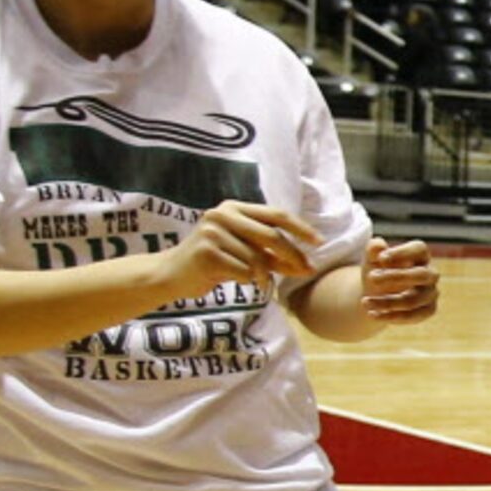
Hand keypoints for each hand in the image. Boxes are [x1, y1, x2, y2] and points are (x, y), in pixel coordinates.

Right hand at [162, 201, 319, 299]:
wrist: (171, 275)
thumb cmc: (213, 263)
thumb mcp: (244, 254)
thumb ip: (273, 257)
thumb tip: (307, 266)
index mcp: (233, 208)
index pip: (276, 215)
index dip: (300, 228)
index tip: (319, 242)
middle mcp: (222, 215)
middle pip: (271, 236)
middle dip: (293, 255)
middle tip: (307, 270)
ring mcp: (212, 232)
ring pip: (257, 258)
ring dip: (266, 275)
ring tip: (260, 283)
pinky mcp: (206, 253)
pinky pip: (242, 271)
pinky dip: (247, 281)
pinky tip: (235, 280)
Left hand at [363, 237, 440, 323]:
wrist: (377, 295)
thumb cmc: (378, 271)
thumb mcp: (371, 260)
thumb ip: (373, 250)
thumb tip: (378, 245)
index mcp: (420, 255)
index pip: (419, 249)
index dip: (402, 253)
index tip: (381, 258)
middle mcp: (430, 273)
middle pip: (421, 275)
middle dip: (395, 277)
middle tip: (370, 278)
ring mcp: (431, 293)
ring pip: (412, 300)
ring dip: (386, 302)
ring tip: (364, 302)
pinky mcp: (428, 310)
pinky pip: (412, 316)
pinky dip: (390, 317)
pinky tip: (372, 314)